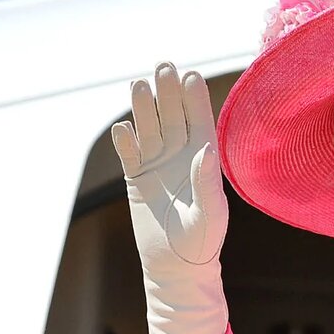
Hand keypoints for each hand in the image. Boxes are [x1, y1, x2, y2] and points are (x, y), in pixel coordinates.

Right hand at [112, 63, 227, 267]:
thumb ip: (207, 183)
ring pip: (149, 128)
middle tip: (163, 66)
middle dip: (168, 92)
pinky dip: (125, 140)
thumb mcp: (210, 215)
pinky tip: (123, 129)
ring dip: (144, 107)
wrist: (175, 267)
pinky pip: (128, 152)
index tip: (190, 77)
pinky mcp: (136, 177)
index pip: (200, 122)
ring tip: (138, 85)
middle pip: (172, 116)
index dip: (195, 99)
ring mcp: (157, 163)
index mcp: (204, 160)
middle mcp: (181, 156)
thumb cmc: (202, 242)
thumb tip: (207, 150)